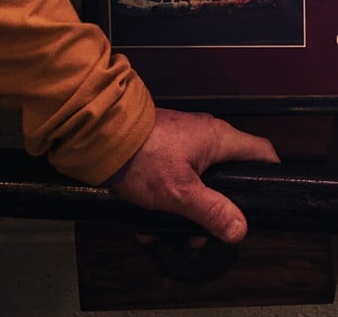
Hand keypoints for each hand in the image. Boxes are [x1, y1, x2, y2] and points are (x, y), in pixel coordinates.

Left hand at [109, 108, 278, 243]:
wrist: (99, 135)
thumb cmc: (141, 155)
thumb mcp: (180, 191)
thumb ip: (212, 211)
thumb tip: (240, 228)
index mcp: (217, 138)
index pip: (261, 151)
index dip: (270, 175)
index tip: (267, 201)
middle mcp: (204, 135)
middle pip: (230, 175)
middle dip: (221, 208)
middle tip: (207, 233)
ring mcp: (183, 142)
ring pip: (201, 182)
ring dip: (191, 210)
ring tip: (174, 233)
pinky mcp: (164, 150)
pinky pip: (177, 180)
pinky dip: (169, 201)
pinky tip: (150, 223)